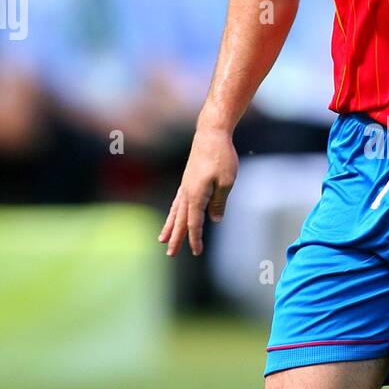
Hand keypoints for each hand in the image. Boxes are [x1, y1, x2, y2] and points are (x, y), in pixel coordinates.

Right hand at [158, 123, 237, 256]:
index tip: (196, 252)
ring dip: (170, 226)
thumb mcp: (226, 181)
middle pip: (180, 220)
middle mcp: (187, 192)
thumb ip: (219, 202)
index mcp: (196, 195)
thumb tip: (214, 219)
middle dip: (175, 238)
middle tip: (170, 254)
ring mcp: (185, 186)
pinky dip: (174, 212)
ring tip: (162, 239)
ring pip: (175, 211)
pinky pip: (178, 201)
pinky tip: (173, 215)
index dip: (195, 239)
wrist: (211, 134)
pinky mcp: (188, 180)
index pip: (194, 223)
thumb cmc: (221, 156)